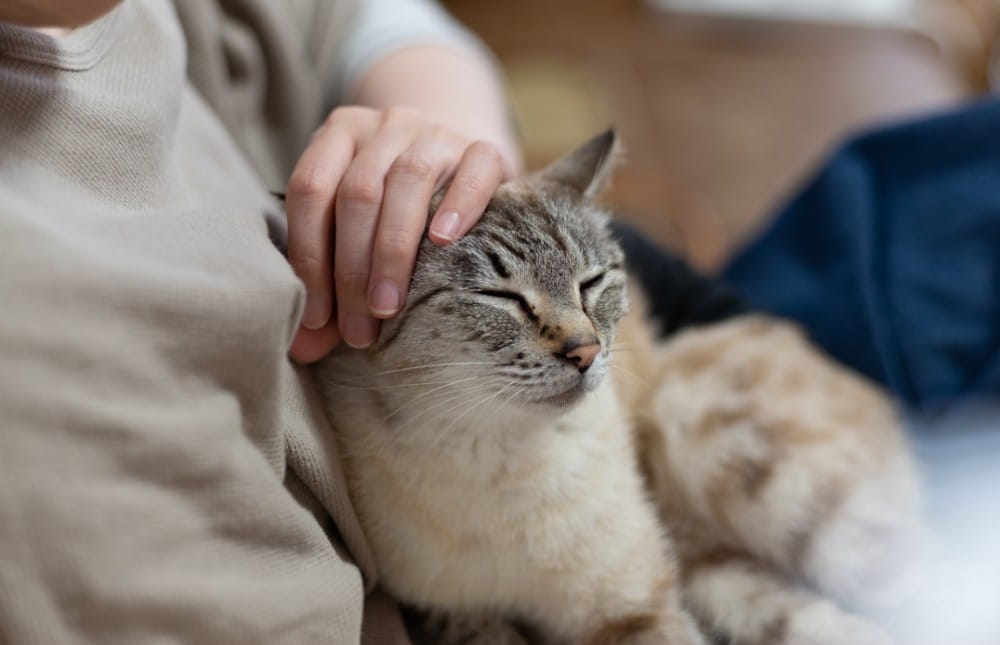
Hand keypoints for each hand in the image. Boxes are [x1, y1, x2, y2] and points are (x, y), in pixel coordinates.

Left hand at [286, 105, 513, 362]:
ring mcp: (435, 133)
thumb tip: (301, 349)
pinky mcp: (483, 148)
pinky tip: (444, 243)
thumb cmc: (394, 208)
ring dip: (392, 252)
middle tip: (357, 329)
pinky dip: (458, 206)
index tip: (316, 317)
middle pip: (357, 193)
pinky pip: (473, 170)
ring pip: (407, 181)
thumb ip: (327, 281)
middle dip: (351, 268)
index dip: (308, 256)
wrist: (459, 162)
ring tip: (388, 307)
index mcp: (339, 134)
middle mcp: (384, 125)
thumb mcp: (354, 232)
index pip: (310, 189)